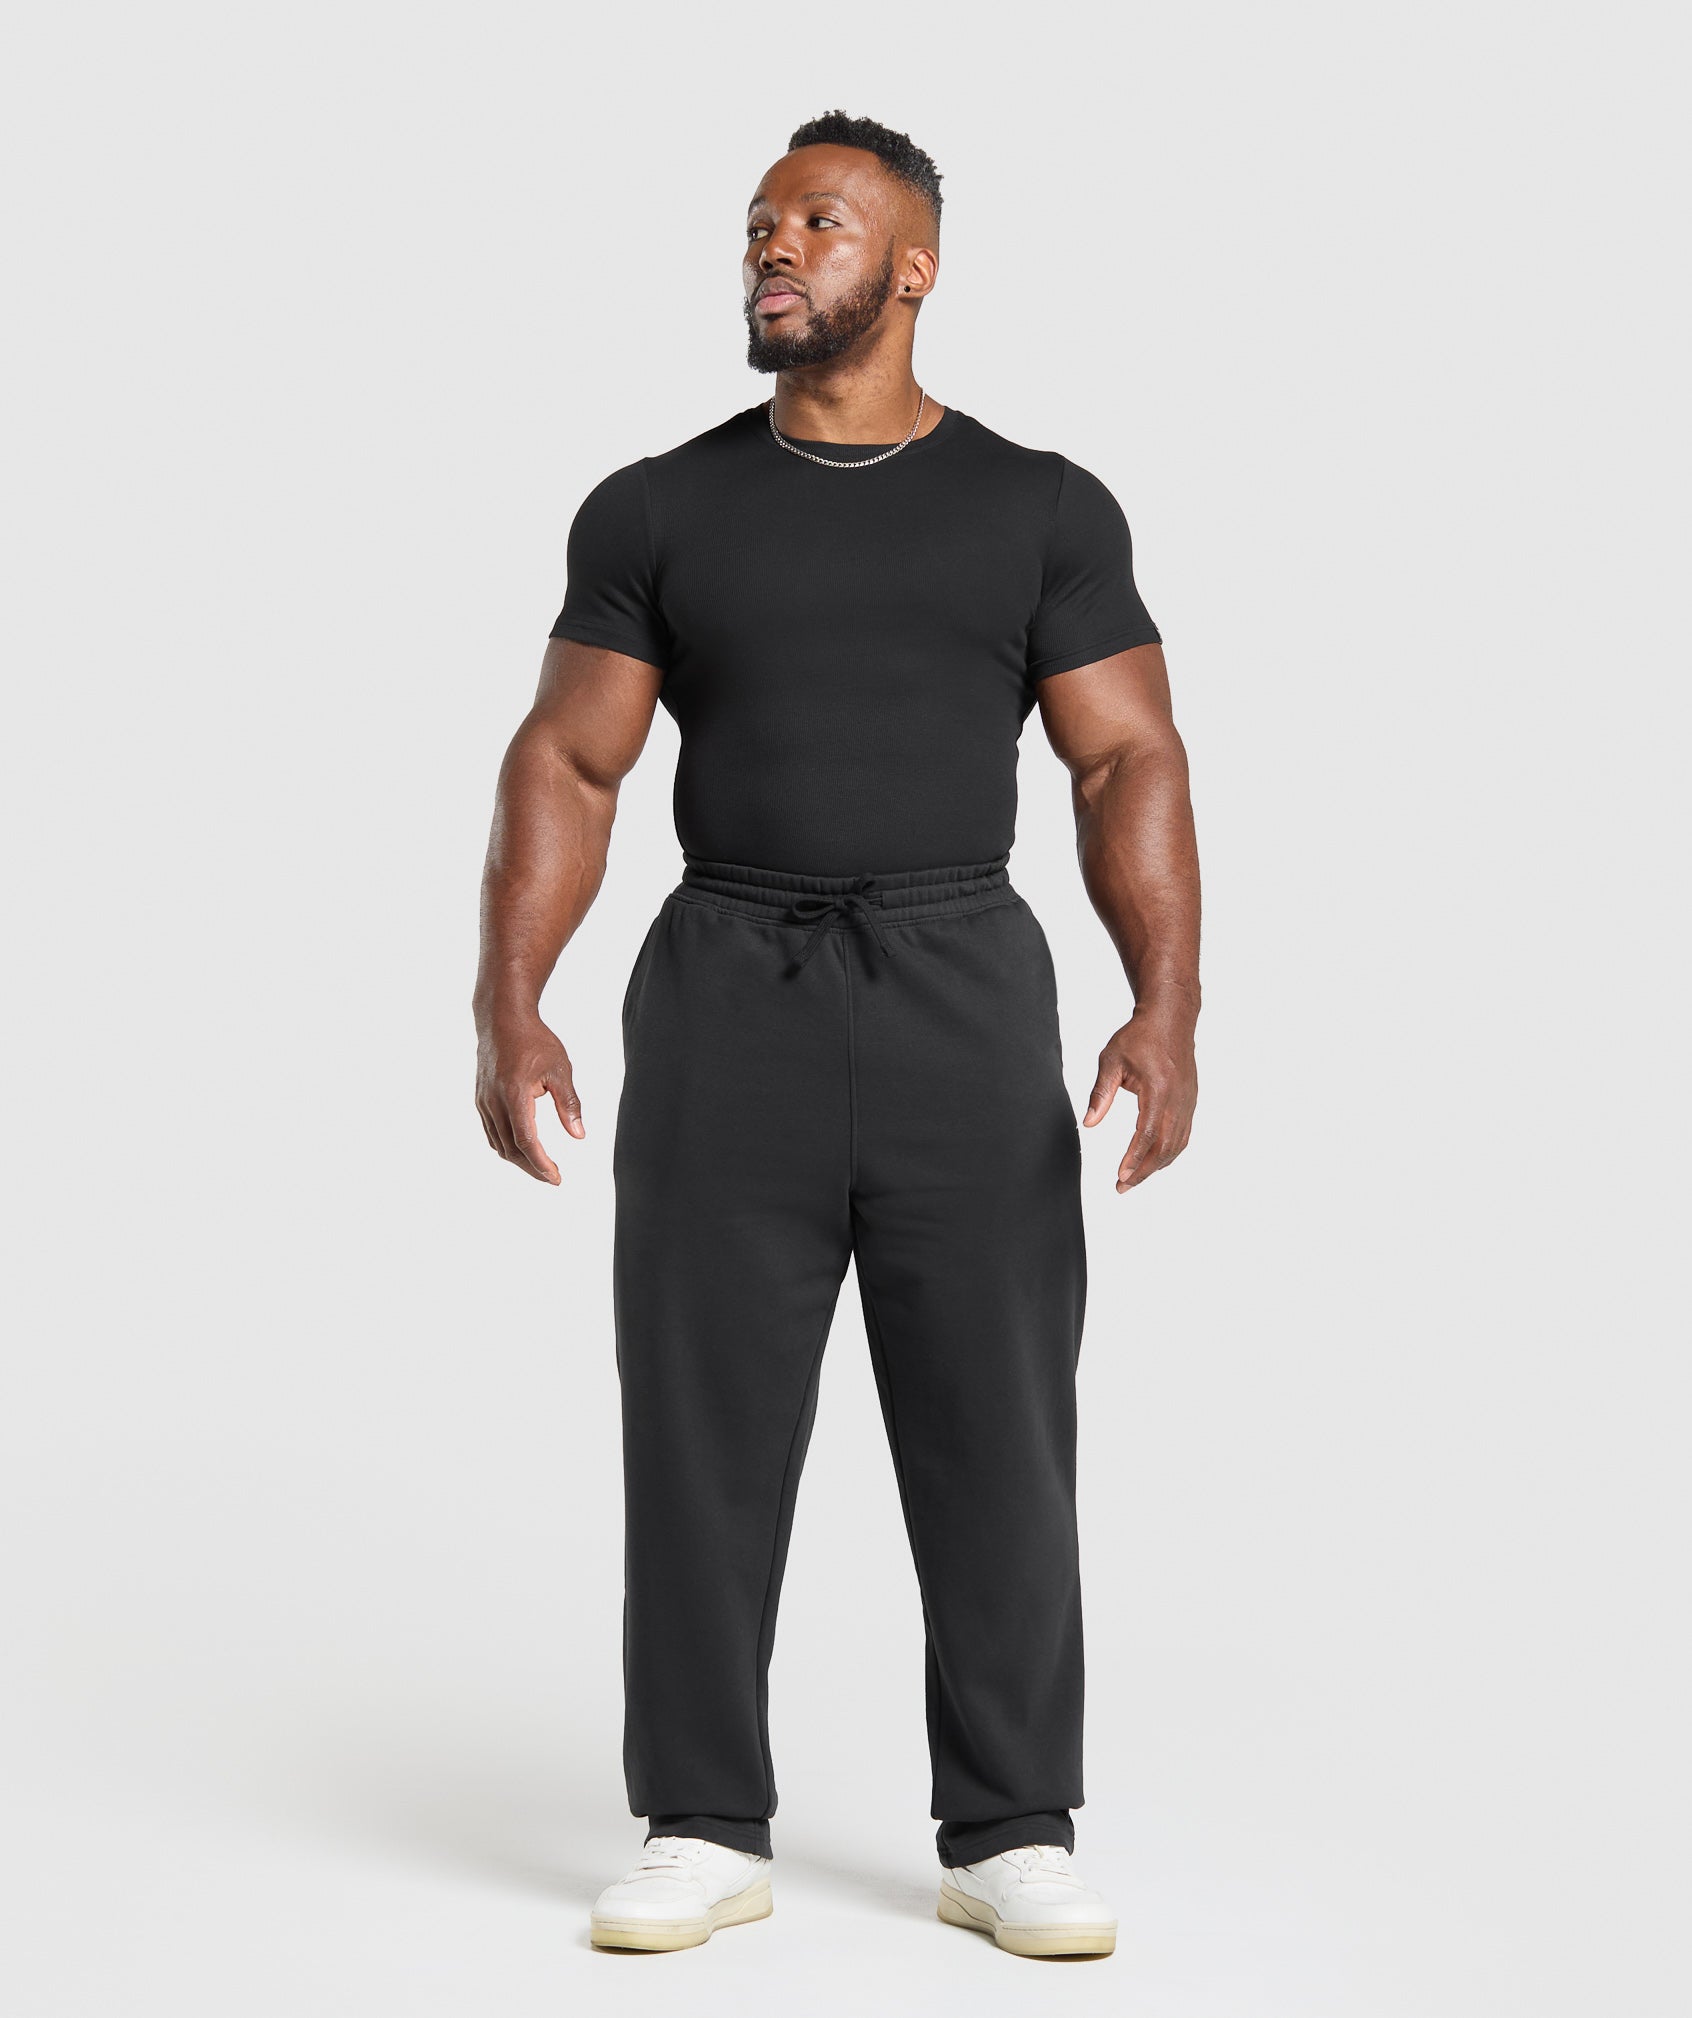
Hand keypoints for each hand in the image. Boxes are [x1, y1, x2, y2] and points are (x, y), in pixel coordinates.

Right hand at [475, 1012, 583, 1183]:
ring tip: (540, 1167)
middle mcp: (494, 1102)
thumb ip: (569, 1104)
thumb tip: (579, 1135)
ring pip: (498, 1143)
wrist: (502, 1019)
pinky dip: (506, 1146)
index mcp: (514, 1095)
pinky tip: (521, 1149)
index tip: (556, 1178)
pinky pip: (491, 1132)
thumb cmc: (534, 1041)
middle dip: (532, 1168)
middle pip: (510, 1149)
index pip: (526, 1141)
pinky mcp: (481, 1099)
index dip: (541, 1164)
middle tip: (552, 1178)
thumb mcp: (560, 1069)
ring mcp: (484, 1101)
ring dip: (518, 1160)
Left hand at [1082, 1008, 1197, 1191]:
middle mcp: (1178, 1100)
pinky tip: (1154, 1161)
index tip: (1120, 1176)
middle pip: (1164, 1147)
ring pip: (1176, 1145)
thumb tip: (1089, 1124)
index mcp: (1158, 1090)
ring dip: (1156, 1166)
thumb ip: (1100, 1094)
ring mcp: (1187, 1102)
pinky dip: (1169, 1153)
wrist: (1170, 1019)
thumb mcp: (1111, 1061)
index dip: (1133, 1159)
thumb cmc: (1139, 1037)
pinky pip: (1183, 1135)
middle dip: (1143, 1171)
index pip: (1146, 1134)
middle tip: (1122, 1187)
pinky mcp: (1190, 1101)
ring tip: (1134, 1179)